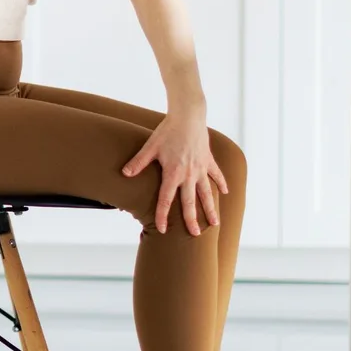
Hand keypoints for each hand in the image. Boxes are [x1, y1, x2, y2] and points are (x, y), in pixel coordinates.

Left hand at [121, 114, 228, 234]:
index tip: (163, 229)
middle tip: (195, 235)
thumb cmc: (168, 130)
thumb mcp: (150, 147)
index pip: (166, 200)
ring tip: (215, 223)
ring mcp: (201, 168)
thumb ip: (138, 162)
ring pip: (206, 193)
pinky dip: (221, 183)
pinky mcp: (208, 160)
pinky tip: (225, 192)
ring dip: (210, 208)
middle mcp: (189, 174)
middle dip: (192, 220)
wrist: (188, 115)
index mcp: (173, 173)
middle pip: (190, 202)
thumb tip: (124, 173)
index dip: (163, 215)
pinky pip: (216, 174)